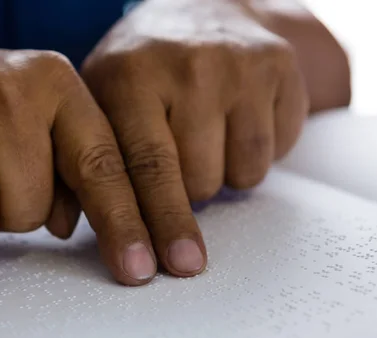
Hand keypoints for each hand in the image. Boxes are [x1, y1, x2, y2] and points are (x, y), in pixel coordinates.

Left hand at [82, 0, 308, 273]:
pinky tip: (234, 121)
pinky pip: (272, 153)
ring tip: (204, 136)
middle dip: (184, 197)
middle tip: (178, 165)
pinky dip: (252, 153)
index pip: (142, 170)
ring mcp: (238, 65)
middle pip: (196, 183)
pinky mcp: (279, 69)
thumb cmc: (143, 71)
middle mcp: (186, 66)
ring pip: (238, 175)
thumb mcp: (103, 99)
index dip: (149, 226)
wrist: (200, 9)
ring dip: (220, 173)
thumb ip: (97, 163)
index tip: (156, 271)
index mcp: (129, 78)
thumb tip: (104, 240)